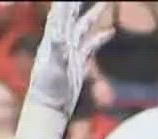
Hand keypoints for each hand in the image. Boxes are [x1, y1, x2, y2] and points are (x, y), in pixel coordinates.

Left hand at [24, 1, 113, 117]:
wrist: (50, 108)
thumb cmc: (47, 89)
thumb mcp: (51, 68)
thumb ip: (56, 50)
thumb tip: (58, 33)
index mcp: (53, 39)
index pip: (61, 13)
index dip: (66, 2)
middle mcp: (61, 42)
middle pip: (73, 14)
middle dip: (79, 1)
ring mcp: (71, 51)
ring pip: (84, 27)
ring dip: (94, 14)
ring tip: (106, 2)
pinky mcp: (79, 62)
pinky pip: (91, 45)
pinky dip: (100, 38)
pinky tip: (111, 31)